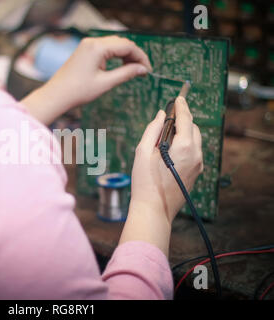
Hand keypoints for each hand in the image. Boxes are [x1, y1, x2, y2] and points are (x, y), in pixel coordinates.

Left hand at [22, 36, 151, 124]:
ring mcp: (87, 45)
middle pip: (121, 43)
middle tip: (143, 71)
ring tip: (133, 71)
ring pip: (114, 45)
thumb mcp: (106, 83)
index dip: (141, 57)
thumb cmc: (78, 91)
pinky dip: (115, 56)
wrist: (56, 96)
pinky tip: (120, 67)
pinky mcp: (84, 51)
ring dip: (125, 56)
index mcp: (97, 47)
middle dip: (134, 56)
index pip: (127, 46)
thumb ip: (126, 74)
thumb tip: (143, 69)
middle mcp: (92, 42)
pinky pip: (105, 49)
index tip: (148, 70)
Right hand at [130, 97, 202, 224]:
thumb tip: (160, 115)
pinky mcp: (196, 174)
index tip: (178, 97)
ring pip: (195, 140)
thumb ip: (152, 130)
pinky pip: (193, 152)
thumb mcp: (142, 152)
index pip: (186, 119)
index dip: (181, 106)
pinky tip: (170, 151)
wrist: (154, 210)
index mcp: (184, 146)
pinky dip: (185, 145)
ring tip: (165, 137)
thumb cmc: (145, 182)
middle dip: (182, 120)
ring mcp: (198, 165)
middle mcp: (196, 154)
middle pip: (193, 128)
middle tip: (166, 119)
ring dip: (184, 134)